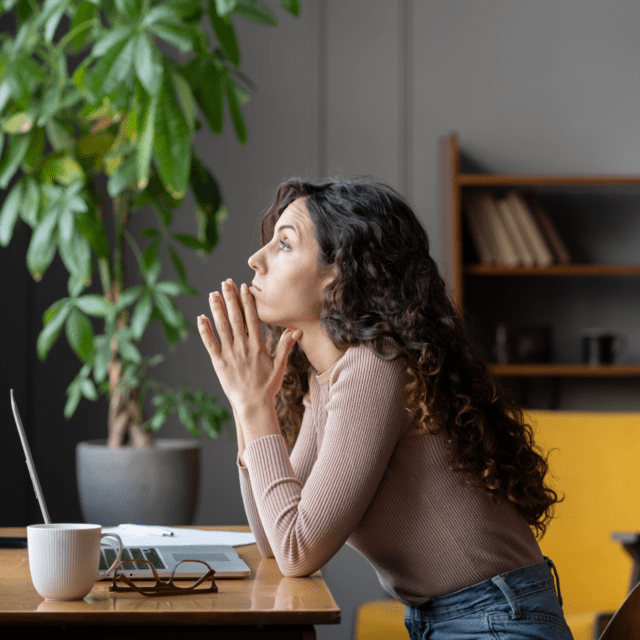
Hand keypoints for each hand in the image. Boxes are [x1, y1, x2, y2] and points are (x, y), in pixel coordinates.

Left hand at [197, 279, 301, 410]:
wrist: (253, 405)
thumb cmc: (268, 386)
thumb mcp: (280, 365)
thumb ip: (285, 346)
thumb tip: (296, 330)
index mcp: (257, 346)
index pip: (252, 318)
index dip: (247, 302)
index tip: (244, 287)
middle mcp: (243, 347)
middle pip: (235, 318)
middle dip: (230, 298)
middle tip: (225, 282)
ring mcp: (230, 354)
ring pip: (222, 327)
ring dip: (217, 309)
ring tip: (213, 294)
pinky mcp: (219, 363)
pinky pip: (210, 344)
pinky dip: (205, 331)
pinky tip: (201, 318)